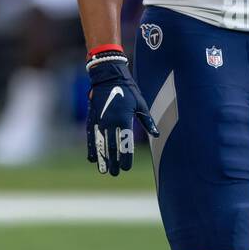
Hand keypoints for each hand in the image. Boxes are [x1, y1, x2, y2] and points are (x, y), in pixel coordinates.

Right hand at [86, 52, 158, 176]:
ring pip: (100, 144)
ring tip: (104, 170)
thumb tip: (157, 134)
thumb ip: (147, 121)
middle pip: (112, 146)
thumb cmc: (128, 90)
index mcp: (124, 118)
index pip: (125, 142)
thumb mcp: (140, 104)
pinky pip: (91, 137)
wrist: (108, 76)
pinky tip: (92, 159)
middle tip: (116, 173)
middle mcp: (110, 122)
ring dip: (102, 158)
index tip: (127, 168)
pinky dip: (91, 148)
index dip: (126, 157)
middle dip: (114, 161)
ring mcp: (100, 120)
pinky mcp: (93, 119)